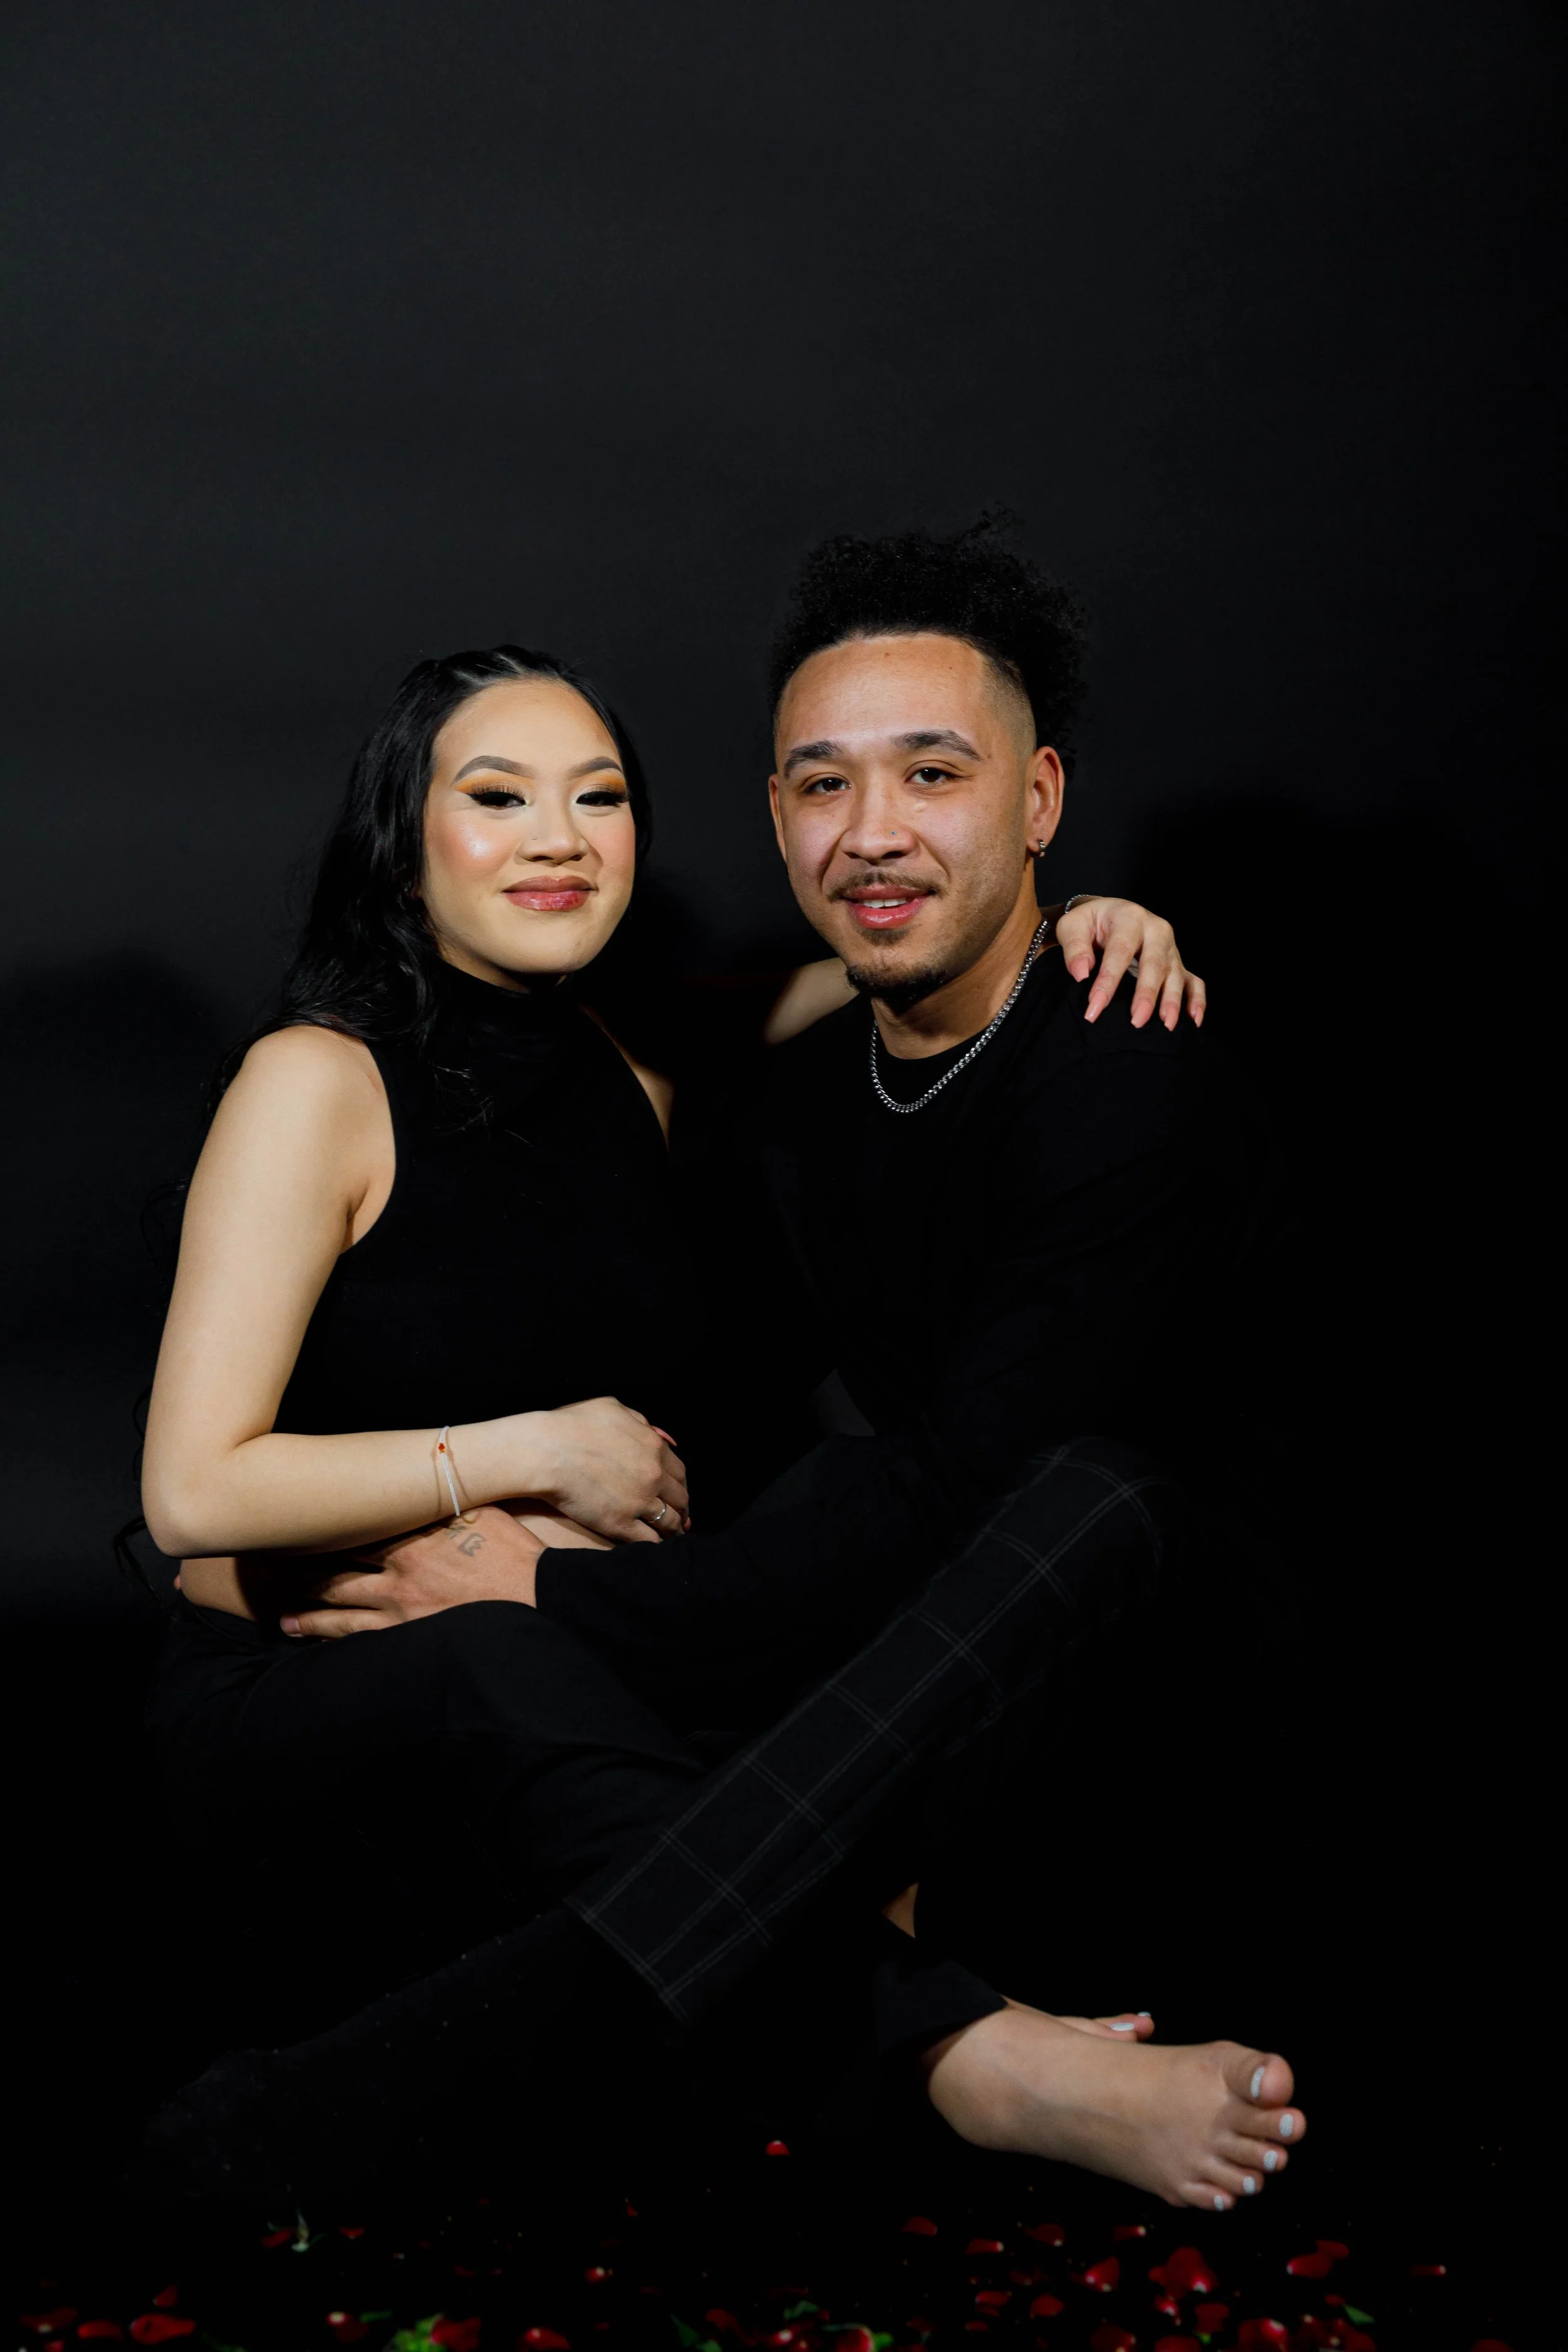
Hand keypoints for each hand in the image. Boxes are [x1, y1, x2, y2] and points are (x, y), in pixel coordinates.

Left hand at [280, 1506, 546, 1637]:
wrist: (537, 1599)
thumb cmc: (514, 1554)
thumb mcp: (482, 1511)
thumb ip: (448, 1498)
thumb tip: (435, 1470)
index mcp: (410, 1538)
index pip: (351, 1530)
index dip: (318, 1527)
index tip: (291, 1523)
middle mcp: (396, 1575)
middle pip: (333, 1571)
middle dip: (298, 1569)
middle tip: (266, 1565)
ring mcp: (399, 1611)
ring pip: (338, 1611)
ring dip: (307, 1613)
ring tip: (282, 1617)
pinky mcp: (409, 1638)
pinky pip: (360, 1641)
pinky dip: (330, 1640)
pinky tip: (311, 1641)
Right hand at [523, 1396, 688, 1542]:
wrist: (545, 1451)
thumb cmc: (571, 1425)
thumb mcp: (612, 1408)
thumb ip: (639, 1421)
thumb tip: (656, 1433)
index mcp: (653, 1447)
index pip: (679, 1472)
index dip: (679, 1485)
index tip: (677, 1493)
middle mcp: (653, 1475)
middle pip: (680, 1498)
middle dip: (682, 1510)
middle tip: (681, 1519)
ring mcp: (639, 1501)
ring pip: (669, 1522)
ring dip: (672, 1530)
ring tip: (671, 1537)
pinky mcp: (620, 1524)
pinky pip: (648, 1540)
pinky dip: (655, 1544)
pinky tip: (653, 1546)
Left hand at [1054, 897, 1205, 1029]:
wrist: (1107, 914)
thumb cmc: (1089, 923)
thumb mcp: (1072, 926)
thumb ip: (1075, 948)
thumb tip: (1082, 973)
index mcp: (1130, 918)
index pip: (1120, 952)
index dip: (1108, 981)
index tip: (1094, 1008)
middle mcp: (1156, 930)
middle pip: (1154, 964)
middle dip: (1146, 995)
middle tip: (1136, 1021)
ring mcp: (1170, 947)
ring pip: (1176, 975)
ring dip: (1173, 1001)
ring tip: (1166, 1025)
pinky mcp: (1176, 962)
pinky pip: (1193, 981)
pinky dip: (1196, 1000)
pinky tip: (1194, 1020)